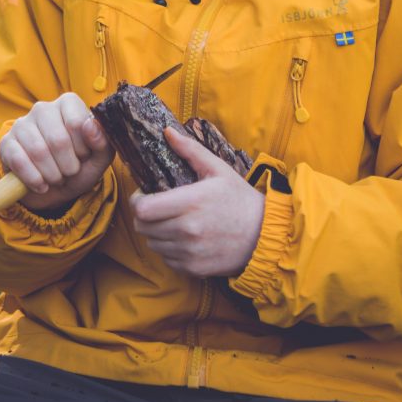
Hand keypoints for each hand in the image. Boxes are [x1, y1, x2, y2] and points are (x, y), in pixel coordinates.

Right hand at [0, 93, 113, 210]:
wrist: (54, 189)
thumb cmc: (79, 165)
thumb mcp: (98, 157)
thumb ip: (102, 140)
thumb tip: (91, 125)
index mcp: (67, 103)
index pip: (76, 123)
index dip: (83, 148)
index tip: (83, 155)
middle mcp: (42, 108)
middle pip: (58, 140)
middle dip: (68, 166)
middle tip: (70, 172)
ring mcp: (21, 124)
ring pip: (38, 152)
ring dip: (52, 175)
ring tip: (57, 178)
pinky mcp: (6, 143)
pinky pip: (19, 161)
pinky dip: (34, 180)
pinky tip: (41, 185)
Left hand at [130, 126, 264, 277]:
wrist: (263, 233)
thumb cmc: (238, 198)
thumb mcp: (217, 169)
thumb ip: (190, 150)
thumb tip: (167, 132)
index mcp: (191, 202)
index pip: (142, 209)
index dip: (137, 201)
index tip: (145, 194)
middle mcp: (187, 230)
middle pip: (142, 227)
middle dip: (145, 216)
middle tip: (157, 207)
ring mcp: (190, 252)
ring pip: (152, 244)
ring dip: (156, 233)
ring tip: (172, 221)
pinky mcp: (194, 269)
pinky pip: (167, 259)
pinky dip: (169, 249)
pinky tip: (183, 238)